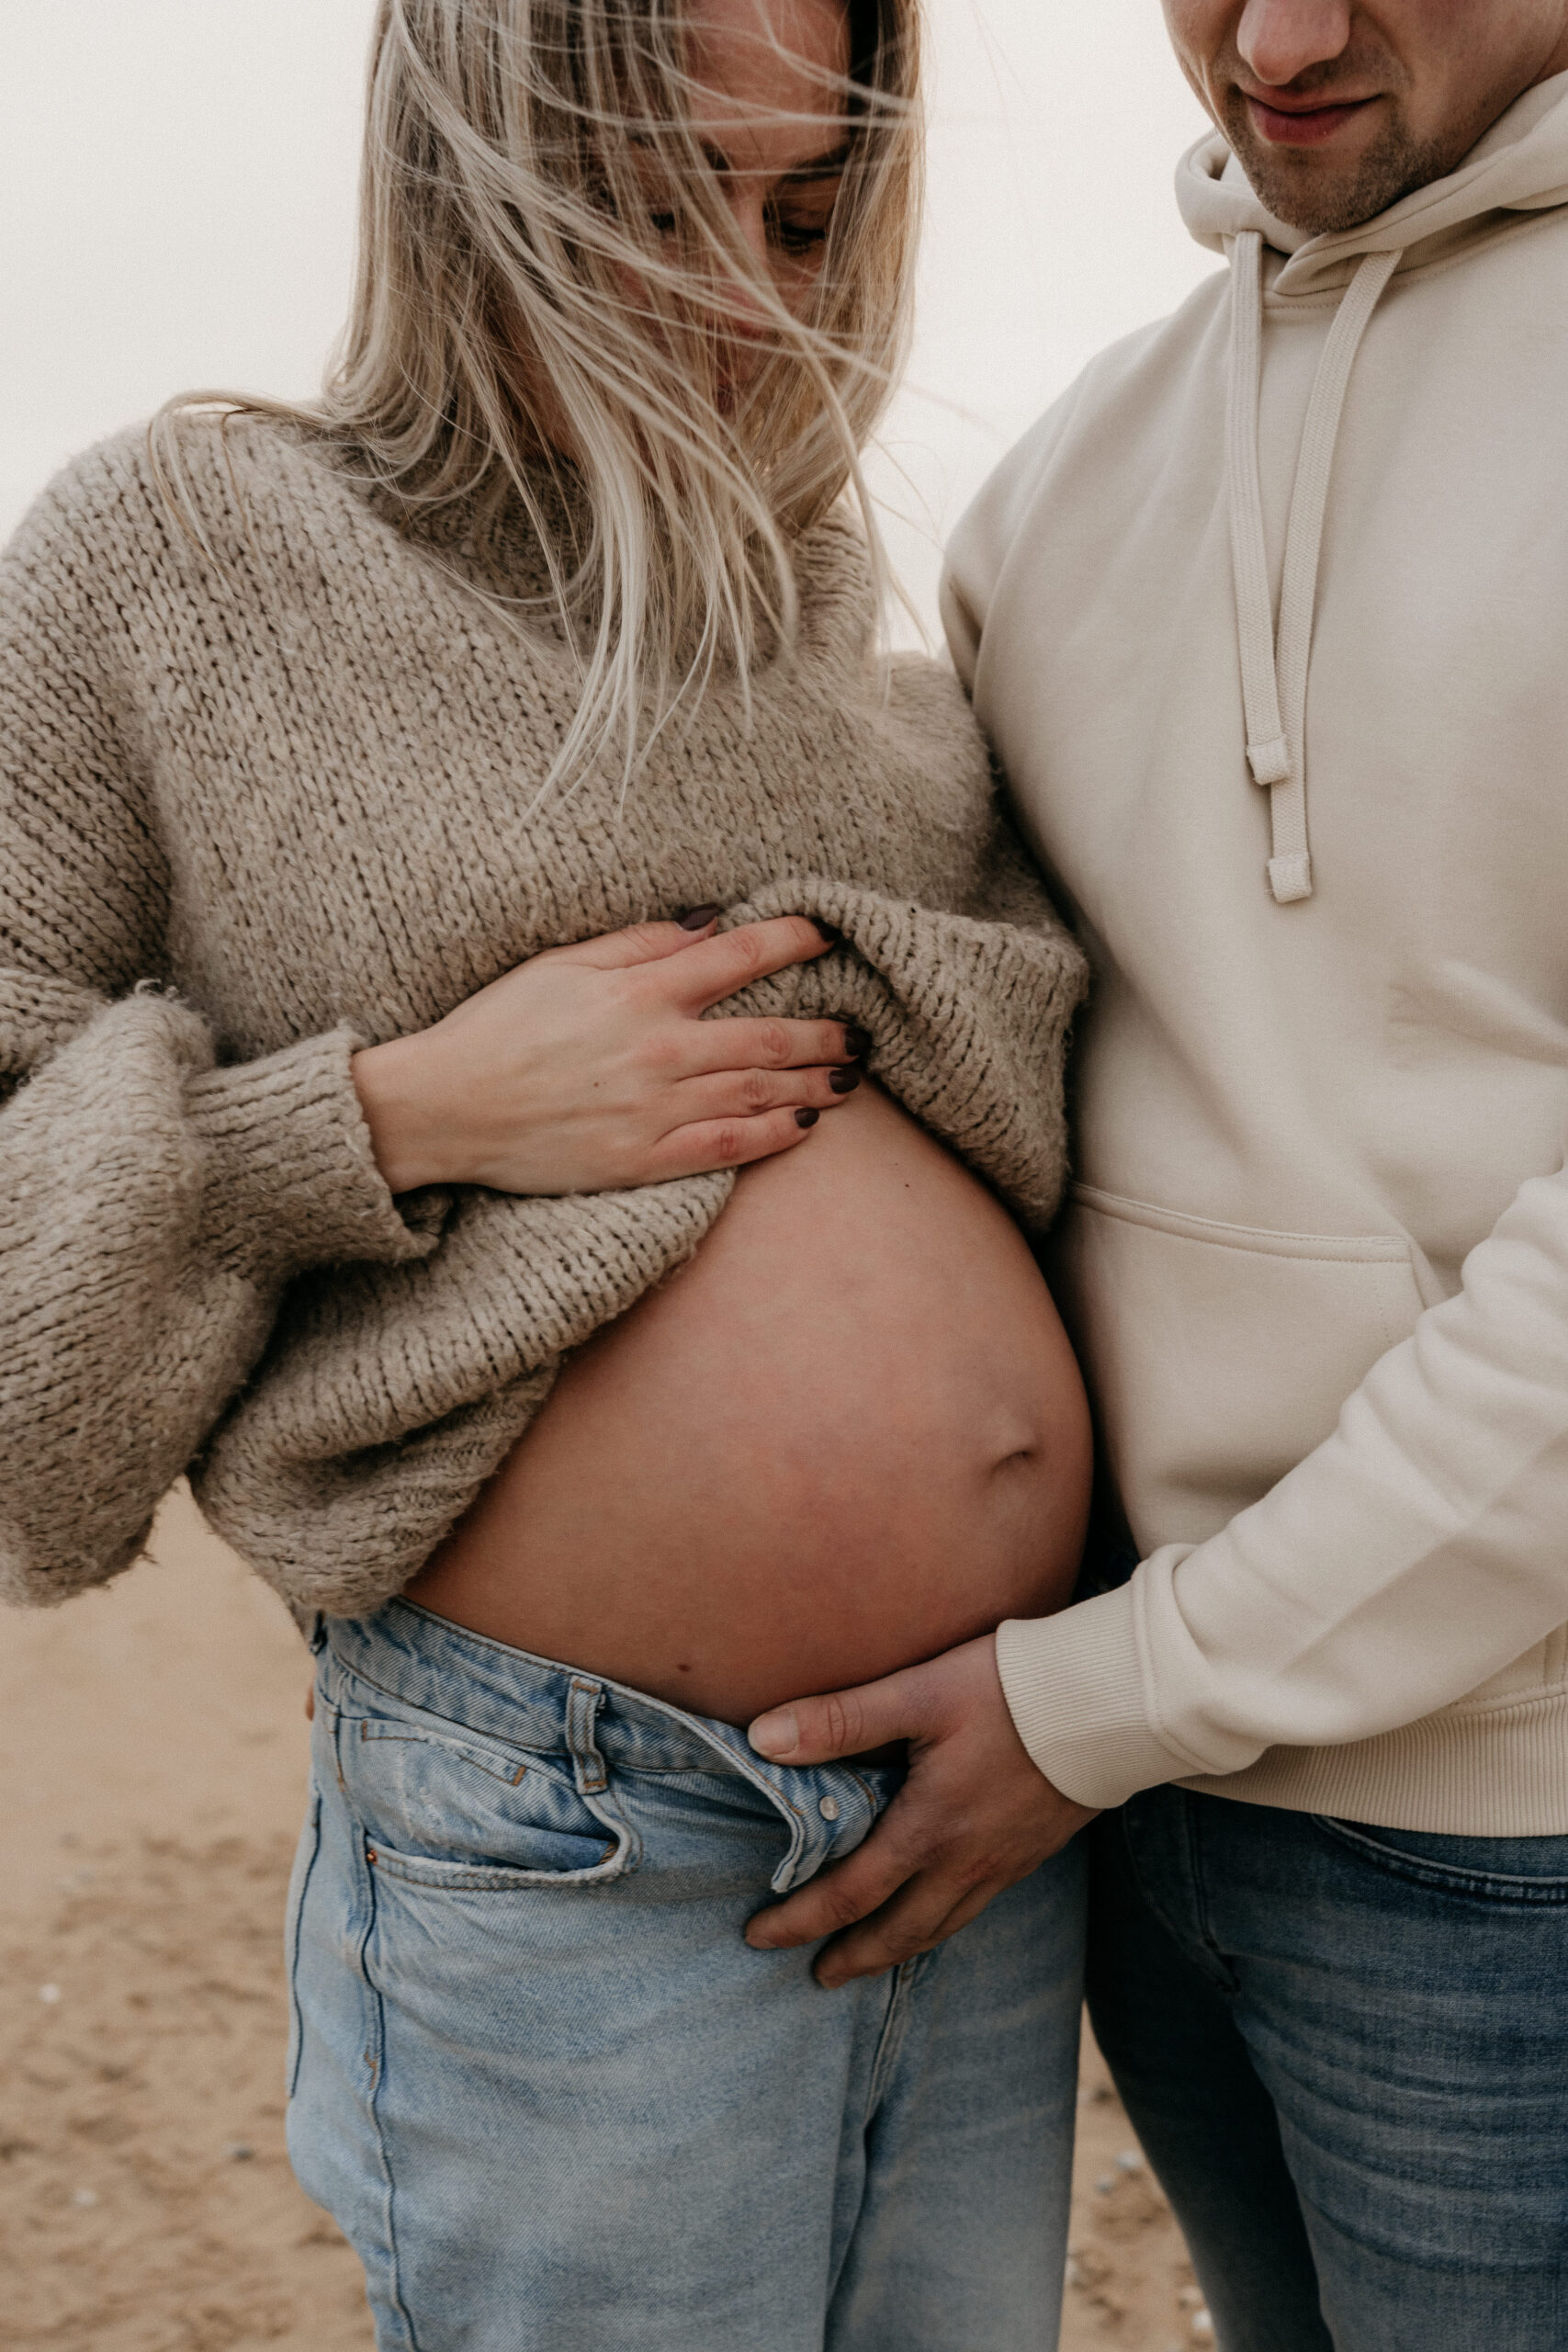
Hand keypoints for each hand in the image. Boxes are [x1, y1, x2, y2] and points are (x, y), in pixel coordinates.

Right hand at [352, 911, 864, 1193]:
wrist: (446, 1108)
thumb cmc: (497, 1028)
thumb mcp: (560, 963)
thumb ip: (637, 944)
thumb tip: (707, 923)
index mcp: (640, 992)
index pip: (740, 957)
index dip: (794, 941)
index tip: (830, 934)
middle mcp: (660, 1049)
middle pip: (768, 1035)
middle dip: (824, 1030)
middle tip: (863, 1029)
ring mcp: (656, 1109)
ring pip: (759, 1091)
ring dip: (814, 1081)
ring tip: (850, 1076)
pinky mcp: (644, 1160)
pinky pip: (726, 1148)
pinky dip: (773, 1135)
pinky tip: (804, 1125)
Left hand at [743, 1636, 1096, 1987]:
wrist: (1114, 1701)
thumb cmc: (1011, 1690)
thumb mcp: (918, 1693)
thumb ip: (840, 1719)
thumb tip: (762, 1740)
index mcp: (928, 1830)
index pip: (848, 1895)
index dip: (799, 1920)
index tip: (760, 1936)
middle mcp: (966, 1861)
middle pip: (899, 1933)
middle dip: (852, 1959)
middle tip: (817, 1977)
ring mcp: (1006, 1863)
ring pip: (943, 1928)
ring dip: (898, 1950)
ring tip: (871, 1961)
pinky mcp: (1034, 1851)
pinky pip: (977, 1907)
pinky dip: (943, 1925)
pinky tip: (938, 1912)